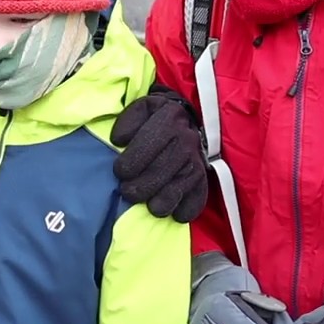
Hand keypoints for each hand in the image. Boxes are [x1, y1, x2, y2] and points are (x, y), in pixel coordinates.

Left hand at [111, 84, 207, 222]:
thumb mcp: (140, 110)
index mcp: (169, 118)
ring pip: (181, 184)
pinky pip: (199, 196)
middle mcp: (186, 138)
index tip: (119, 172)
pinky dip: (188, 209)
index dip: (131, 162)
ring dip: (164, 201)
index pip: (148, 143)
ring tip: (150, 207)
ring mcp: (197, 158)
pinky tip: (175, 214)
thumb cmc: (154, 118)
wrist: (185, 119)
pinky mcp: (204, 175)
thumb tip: (119, 140)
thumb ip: (127, 122)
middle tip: (127, 192)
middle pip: (163, 168)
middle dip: (142, 186)